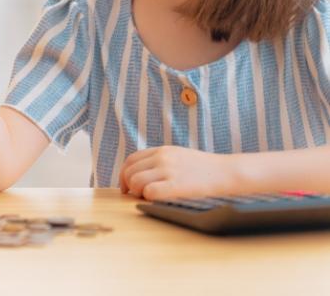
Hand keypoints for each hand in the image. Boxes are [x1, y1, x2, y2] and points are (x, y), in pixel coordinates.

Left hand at [119, 146, 233, 199]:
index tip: (126, 186)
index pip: (131, 160)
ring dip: (137, 193)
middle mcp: (162, 158)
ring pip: (136, 182)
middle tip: (136, 196)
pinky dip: (148, 198)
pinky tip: (157, 201)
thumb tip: (141, 173)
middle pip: (130, 171)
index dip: (124, 174)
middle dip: (129, 185)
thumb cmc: (204, 169)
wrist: (227, 172)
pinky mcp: (177, 185)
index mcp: (162, 150)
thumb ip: (160, 160)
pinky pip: (150, 192)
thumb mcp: (179, 156)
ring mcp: (169, 170)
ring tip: (147, 198)